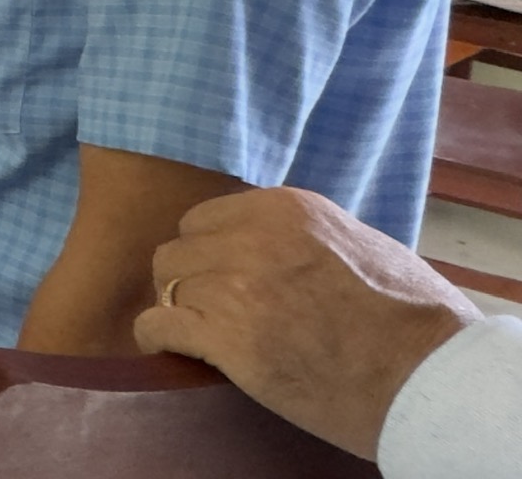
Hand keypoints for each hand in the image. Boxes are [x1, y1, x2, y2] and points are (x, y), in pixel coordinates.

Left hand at [133, 187, 474, 459]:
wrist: (429, 377)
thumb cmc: (413, 320)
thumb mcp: (362, 246)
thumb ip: (307, 238)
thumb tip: (280, 245)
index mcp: (288, 209)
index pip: (208, 219)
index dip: (209, 252)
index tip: (220, 278)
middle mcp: (254, 237)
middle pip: (180, 250)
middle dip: (189, 280)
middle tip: (209, 312)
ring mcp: (236, 285)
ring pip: (167, 284)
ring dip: (178, 309)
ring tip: (198, 334)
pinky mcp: (224, 335)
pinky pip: (157, 324)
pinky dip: (158, 337)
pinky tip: (172, 349)